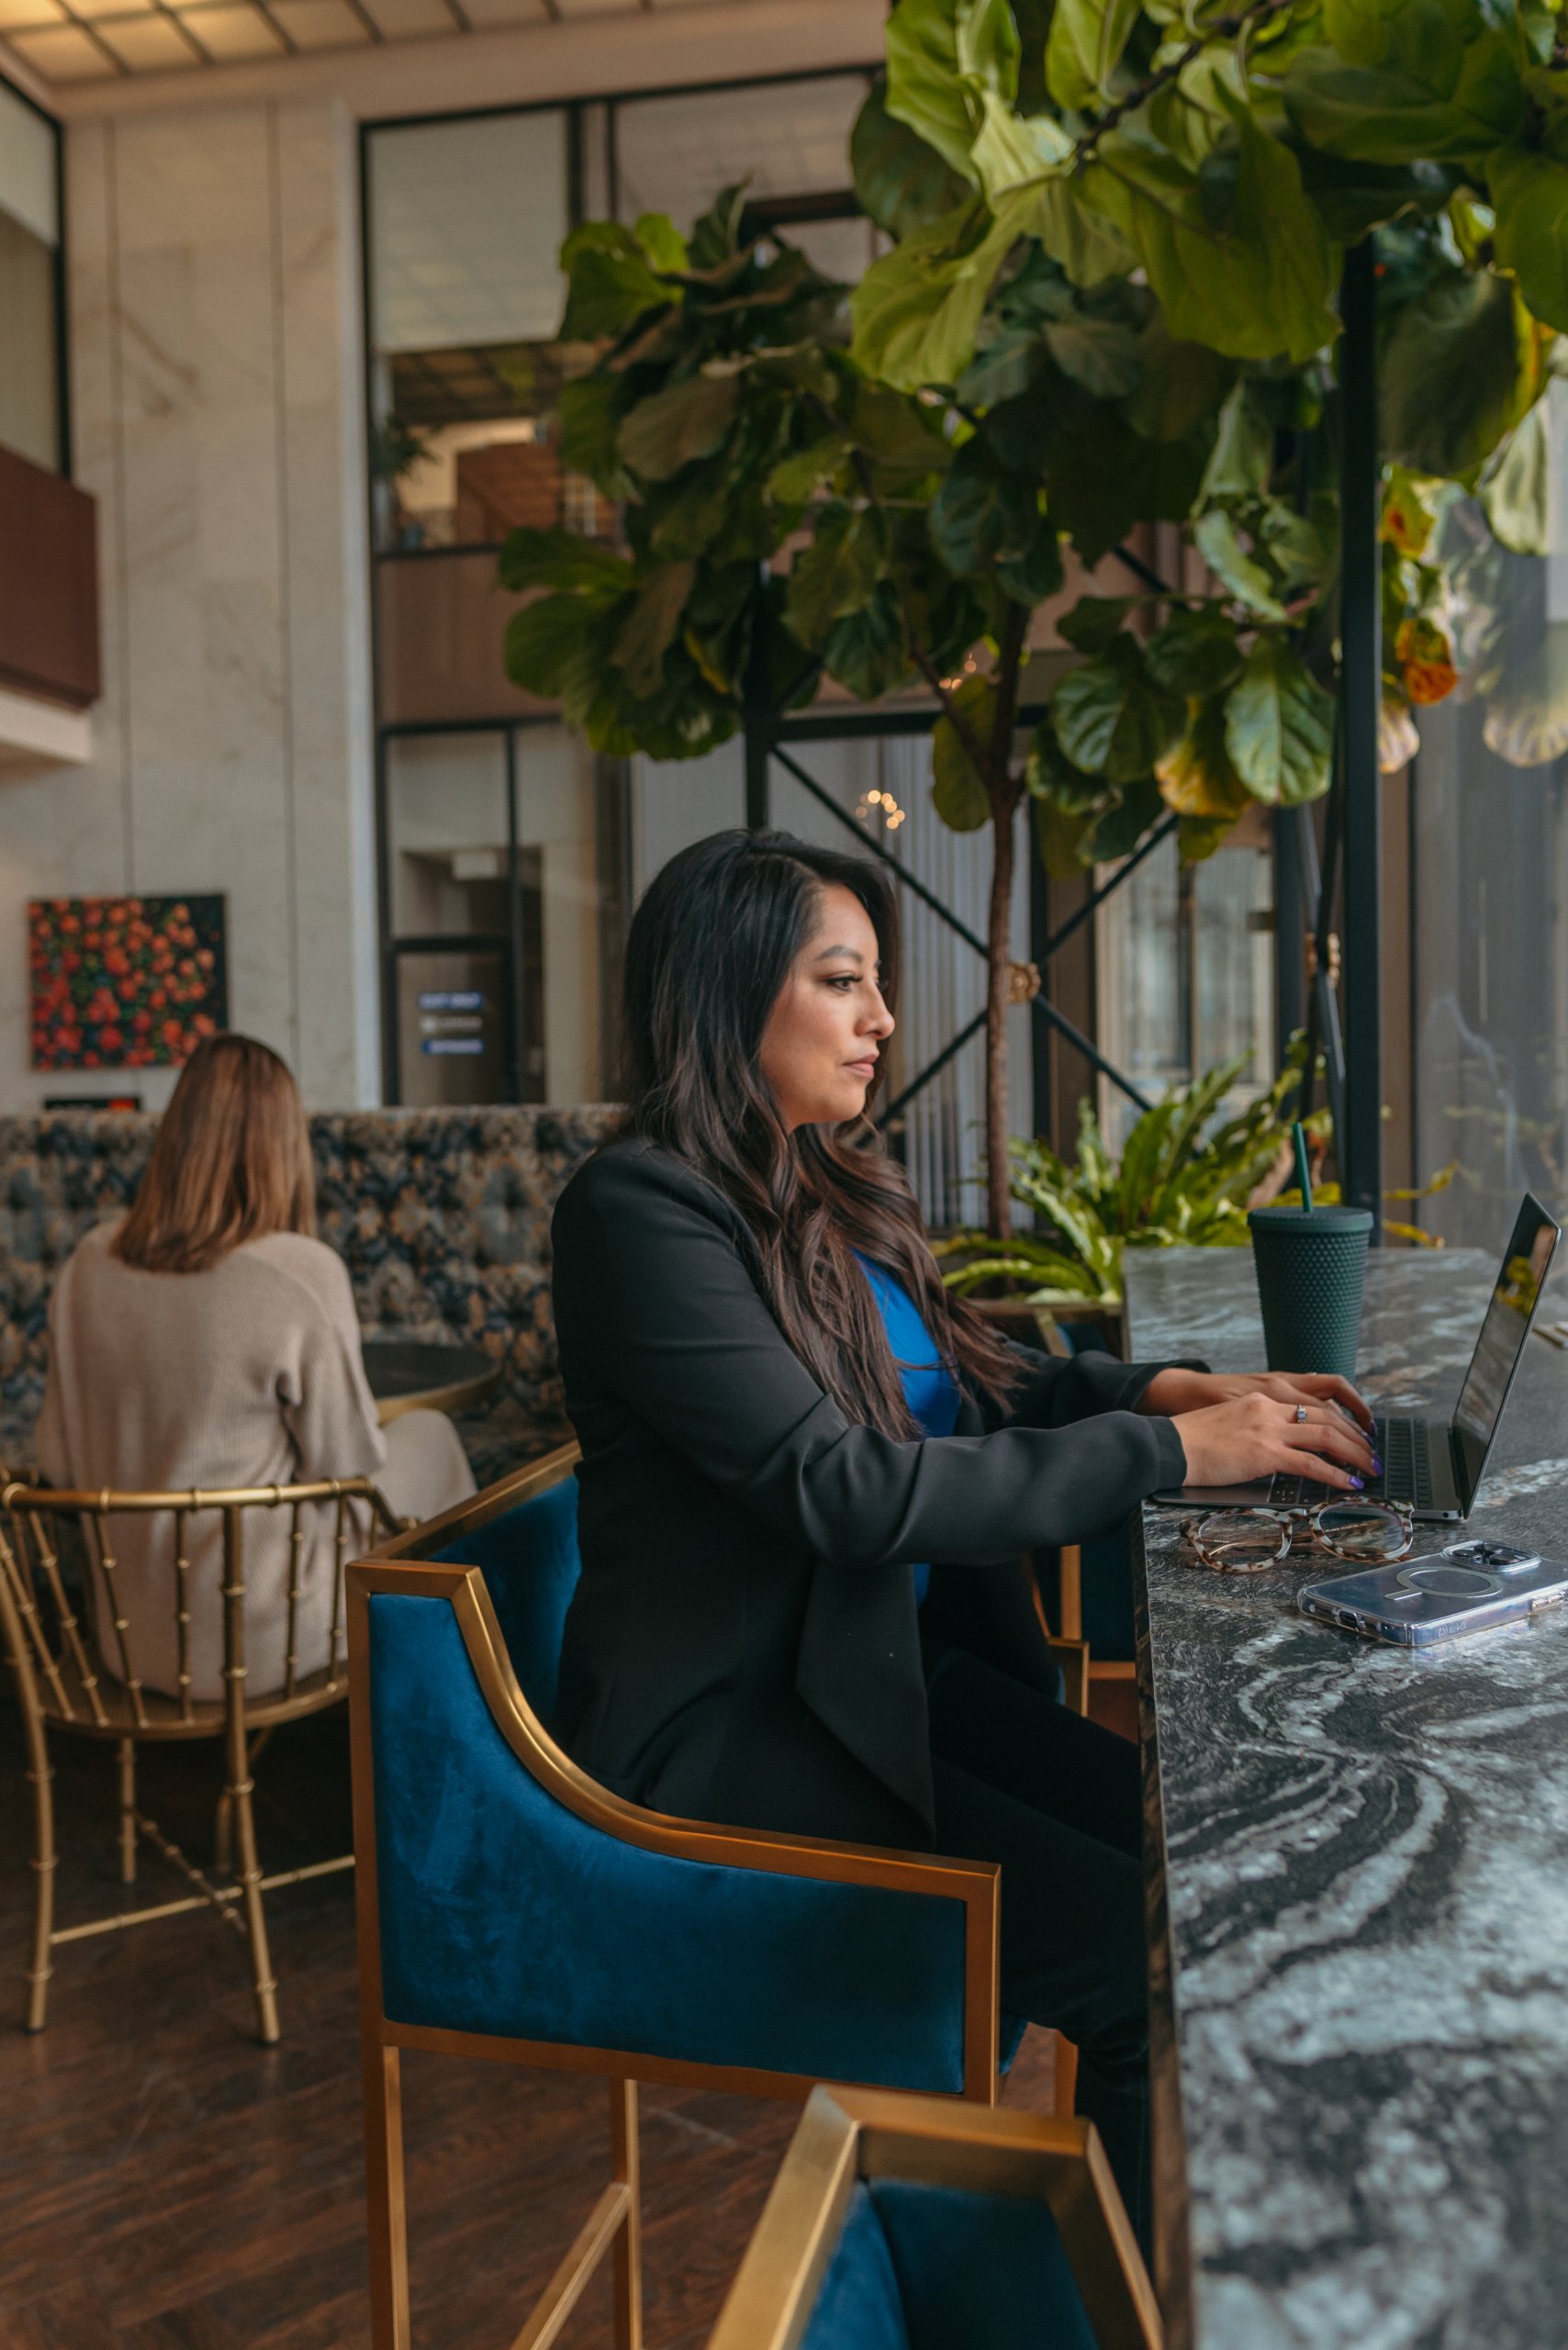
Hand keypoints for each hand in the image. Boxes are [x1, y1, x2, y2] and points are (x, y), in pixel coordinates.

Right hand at [1163, 1390, 1376, 1493]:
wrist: (1169, 1445)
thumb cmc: (1192, 1441)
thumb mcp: (1230, 1423)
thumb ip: (1257, 1429)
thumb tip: (1279, 1450)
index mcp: (1262, 1399)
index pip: (1313, 1405)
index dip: (1341, 1421)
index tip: (1354, 1436)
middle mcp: (1270, 1408)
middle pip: (1327, 1417)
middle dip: (1355, 1437)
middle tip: (1371, 1454)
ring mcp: (1269, 1429)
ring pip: (1327, 1436)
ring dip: (1355, 1454)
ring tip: (1370, 1469)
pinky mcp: (1265, 1452)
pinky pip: (1312, 1463)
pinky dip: (1335, 1475)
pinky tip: (1349, 1484)